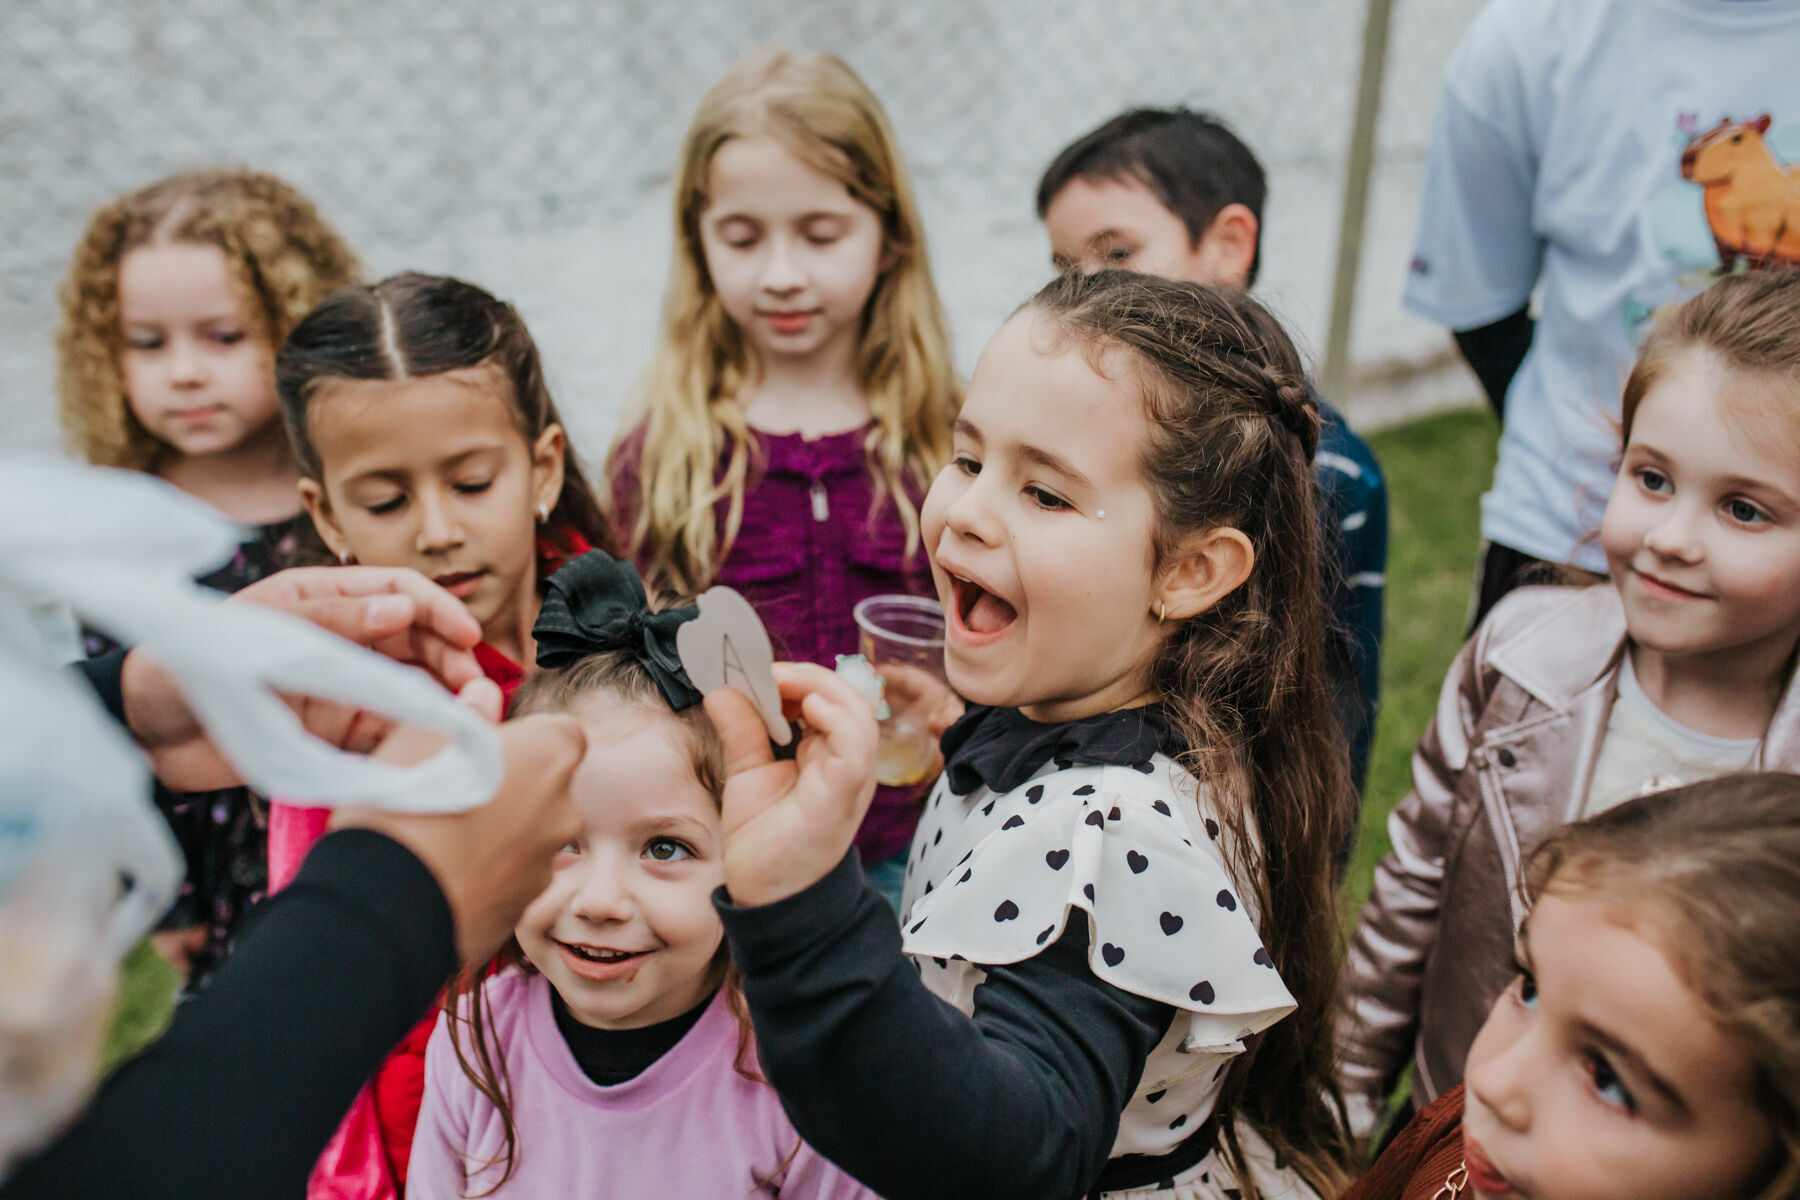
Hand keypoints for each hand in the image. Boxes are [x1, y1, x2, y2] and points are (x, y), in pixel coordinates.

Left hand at [122, 566, 484, 790]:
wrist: (147, 734)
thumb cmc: (189, 665)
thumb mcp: (262, 632)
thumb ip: (334, 621)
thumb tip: (402, 608)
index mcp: (323, 598)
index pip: (398, 591)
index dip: (439, 610)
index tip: (468, 636)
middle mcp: (341, 639)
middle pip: (417, 640)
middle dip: (452, 657)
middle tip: (476, 686)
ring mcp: (341, 686)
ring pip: (412, 685)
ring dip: (443, 698)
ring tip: (467, 717)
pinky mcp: (336, 733)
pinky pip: (390, 731)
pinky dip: (417, 736)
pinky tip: (436, 745)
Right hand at [331, 681, 585, 962]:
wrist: (387, 901)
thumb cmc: (407, 800)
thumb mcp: (427, 733)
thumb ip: (469, 712)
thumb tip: (485, 695)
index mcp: (552, 755)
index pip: (561, 733)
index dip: (525, 738)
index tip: (486, 747)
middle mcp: (564, 810)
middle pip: (547, 788)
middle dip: (514, 786)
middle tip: (456, 791)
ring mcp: (547, 864)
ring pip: (528, 835)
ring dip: (499, 832)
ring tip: (441, 837)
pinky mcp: (523, 909)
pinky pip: (508, 879)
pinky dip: (485, 874)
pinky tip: (442, 874)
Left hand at [705, 662, 878, 906]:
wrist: (768, 897)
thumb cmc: (764, 841)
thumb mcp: (748, 773)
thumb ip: (742, 730)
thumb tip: (722, 689)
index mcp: (828, 755)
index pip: (828, 699)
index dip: (797, 678)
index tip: (756, 673)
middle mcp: (846, 762)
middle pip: (848, 697)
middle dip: (806, 675)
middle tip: (765, 674)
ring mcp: (850, 776)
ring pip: (859, 712)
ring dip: (819, 687)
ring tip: (780, 684)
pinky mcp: (844, 791)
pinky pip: (855, 743)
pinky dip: (834, 716)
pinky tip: (804, 707)